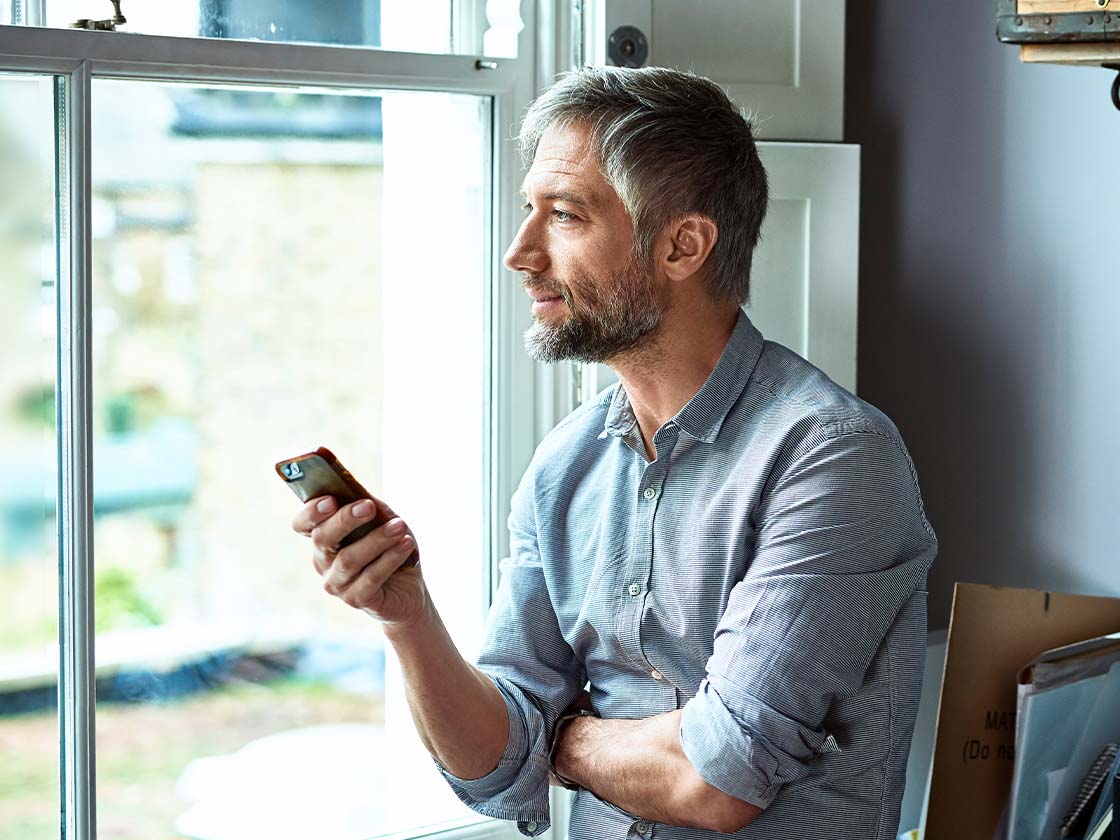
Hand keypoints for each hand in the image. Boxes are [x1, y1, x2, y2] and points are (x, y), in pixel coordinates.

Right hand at [292, 495, 426, 625]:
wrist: (409, 590)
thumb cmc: (391, 548)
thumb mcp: (382, 520)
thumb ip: (368, 505)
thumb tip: (357, 489)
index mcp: (324, 538)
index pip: (303, 524)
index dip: (311, 512)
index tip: (330, 500)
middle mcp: (323, 561)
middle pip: (322, 538)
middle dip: (345, 520)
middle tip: (368, 507)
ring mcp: (337, 583)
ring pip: (348, 559)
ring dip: (376, 539)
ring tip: (399, 526)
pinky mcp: (356, 599)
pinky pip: (370, 577)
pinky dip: (390, 558)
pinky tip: (406, 544)